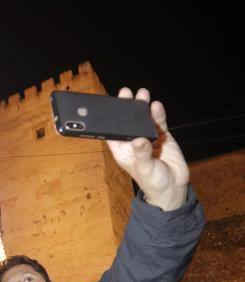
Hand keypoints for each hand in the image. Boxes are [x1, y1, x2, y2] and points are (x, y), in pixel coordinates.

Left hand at [107, 88, 188, 210]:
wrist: (173, 187)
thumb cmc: (153, 182)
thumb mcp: (145, 170)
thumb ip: (142, 154)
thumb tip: (139, 140)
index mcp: (123, 151)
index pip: (112, 133)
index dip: (109, 121)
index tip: (108, 107)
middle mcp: (134, 142)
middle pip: (127, 122)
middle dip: (126, 108)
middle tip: (126, 93)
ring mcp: (148, 137)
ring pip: (143, 119)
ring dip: (142, 107)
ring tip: (142, 94)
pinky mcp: (162, 136)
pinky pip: (159, 122)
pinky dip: (158, 114)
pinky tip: (156, 106)